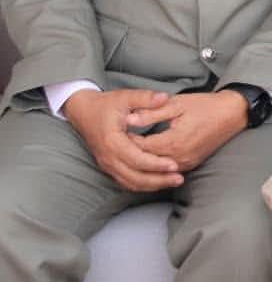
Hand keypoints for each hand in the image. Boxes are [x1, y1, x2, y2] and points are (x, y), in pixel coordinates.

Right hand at [61, 89, 182, 191]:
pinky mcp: (109, 166)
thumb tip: (164, 97)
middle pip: (134, 177)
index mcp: (112, 141)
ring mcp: (107, 164)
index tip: (175, 165)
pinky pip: (126, 181)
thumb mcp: (125, 97)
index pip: (136, 159)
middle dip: (158, 180)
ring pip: (130, 182)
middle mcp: (108, 157)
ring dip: (153, 185)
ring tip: (174, 181)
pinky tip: (159, 182)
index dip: (156, 164)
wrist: (82, 112)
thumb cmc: (106, 105)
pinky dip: (143, 184)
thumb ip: (145, 98)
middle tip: (179, 178)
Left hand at [129, 91, 248, 171]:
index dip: (126, 140)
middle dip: (131, 153)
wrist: (232, 114)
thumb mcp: (177, 104)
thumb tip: (128, 119)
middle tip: (117, 144)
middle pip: (145, 162)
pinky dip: (154, 167)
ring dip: (142, 163)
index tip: (116, 131)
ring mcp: (187, 163)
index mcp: (173, 141)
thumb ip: (151, 112)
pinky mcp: (192, 164)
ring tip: (127, 153)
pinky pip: (167, 171)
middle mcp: (179, 157)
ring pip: (156, 170)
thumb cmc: (205, 106)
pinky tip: (145, 159)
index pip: (140, 147)